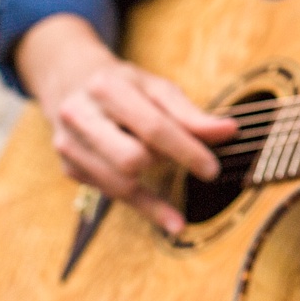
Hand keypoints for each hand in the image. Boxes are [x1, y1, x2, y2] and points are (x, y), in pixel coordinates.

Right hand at [16, 15, 236, 234]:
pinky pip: (114, 196)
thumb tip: (230, 131)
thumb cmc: (123, 85)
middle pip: (131, 159)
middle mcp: (80, 116)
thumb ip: (190, 113)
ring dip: (153, 185)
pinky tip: (171, 220)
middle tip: (193, 162)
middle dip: (165, 163)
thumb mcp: (156, 88)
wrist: (70, 80)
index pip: (153, 127)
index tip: (212, 169)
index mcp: (107, 88)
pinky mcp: (69, 169)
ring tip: (169, 175)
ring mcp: (70, 145)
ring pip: (120, 184)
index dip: (187, 151)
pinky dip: (145, 207)